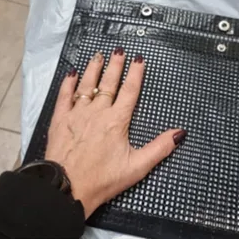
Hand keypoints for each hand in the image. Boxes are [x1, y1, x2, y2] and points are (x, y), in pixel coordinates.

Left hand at [44, 48, 185, 217]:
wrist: (66, 188)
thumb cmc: (102, 180)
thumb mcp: (137, 167)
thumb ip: (159, 148)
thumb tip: (179, 133)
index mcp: (117, 121)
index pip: (129, 91)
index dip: (135, 74)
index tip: (139, 59)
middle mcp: (97, 112)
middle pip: (109, 83)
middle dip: (115, 65)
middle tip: (119, 51)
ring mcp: (77, 114)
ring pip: (87, 85)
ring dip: (94, 69)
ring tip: (98, 55)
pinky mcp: (60, 120)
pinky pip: (64, 96)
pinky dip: (69, 83)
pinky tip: (72, 74)